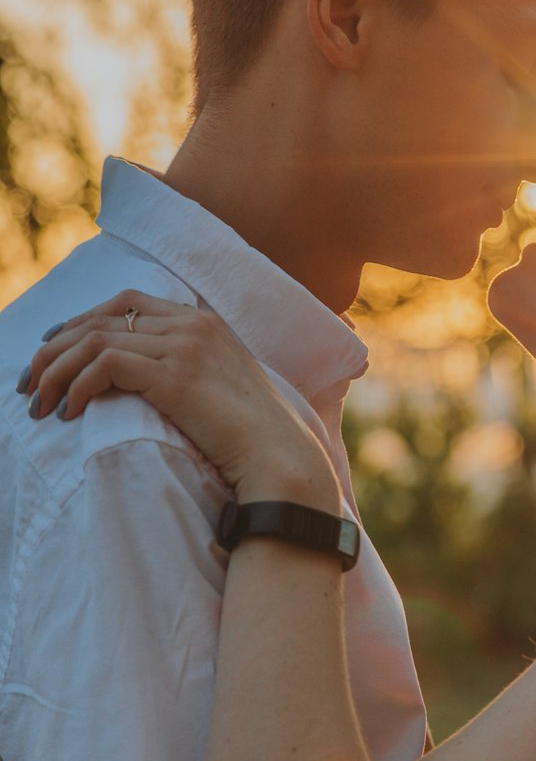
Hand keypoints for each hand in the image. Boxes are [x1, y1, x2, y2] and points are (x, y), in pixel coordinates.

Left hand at [20, 289, 337, 502]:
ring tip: (39, 403)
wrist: (280, 458)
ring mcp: (184, 346)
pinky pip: (104, 364)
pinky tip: (69, 411)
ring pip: (94, 339)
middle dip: (55, 348)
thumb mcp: (222, 390)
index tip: (55, 346)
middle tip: (30, 383)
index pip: (127, 302)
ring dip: (56, 371)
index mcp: (205, 322)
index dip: (82, 320)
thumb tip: (144, 382)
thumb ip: (191, 372)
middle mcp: (192, 324)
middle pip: (102, 317)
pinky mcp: (174, 374)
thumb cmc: (254, 438)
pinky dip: (77, 386)